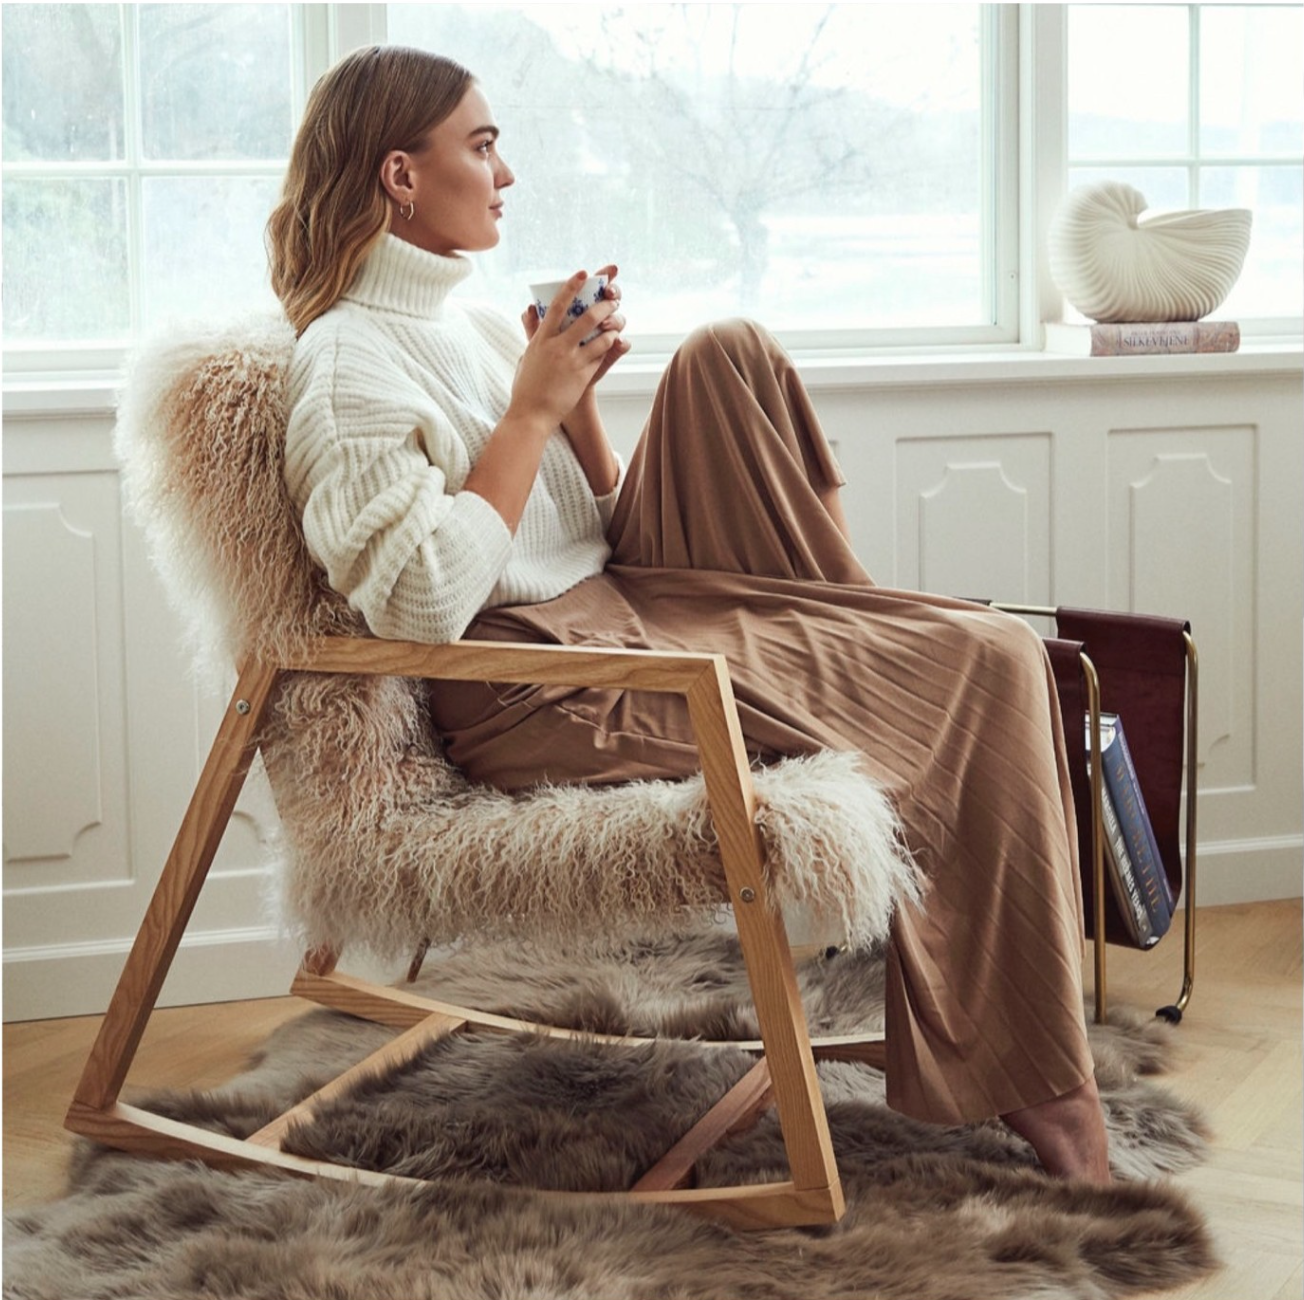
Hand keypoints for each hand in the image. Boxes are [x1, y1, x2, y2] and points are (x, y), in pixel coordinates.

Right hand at [516, 267, 628, 419]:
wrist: (532, 415)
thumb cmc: (526, 386)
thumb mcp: (527, 355)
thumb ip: (532, 332)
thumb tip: (528, 309)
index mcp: (541, 339)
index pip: (557, 305)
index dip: (571, 286)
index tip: (583, 273)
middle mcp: (557, 347)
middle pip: (586, 317)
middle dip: (603, 305)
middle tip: (612, 299)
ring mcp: (572, 361)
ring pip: (599, 337)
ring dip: (612, 327)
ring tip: (616, 322)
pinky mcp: (583, 376)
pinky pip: (601, 356)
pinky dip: (608, 347)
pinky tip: (613, 342)